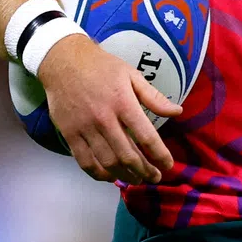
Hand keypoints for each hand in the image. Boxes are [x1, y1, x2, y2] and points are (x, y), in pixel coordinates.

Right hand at [40, 34, 182, 184]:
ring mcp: (85, 129)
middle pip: (127, 155)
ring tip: (137, 180)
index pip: (146, 136)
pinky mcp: (69, 134)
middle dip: (145, 171)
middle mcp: (105, 119)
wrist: (64, 62)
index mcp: (124, 103)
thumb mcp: (132, 75)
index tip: (168, 165)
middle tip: (155, 178)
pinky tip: (110, 177)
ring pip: (107, 162)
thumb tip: (178, 112)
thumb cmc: (103, 67)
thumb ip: (154, 97)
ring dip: (124, 176)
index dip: (160, 155)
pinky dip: (99, 174)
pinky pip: (85, 161)